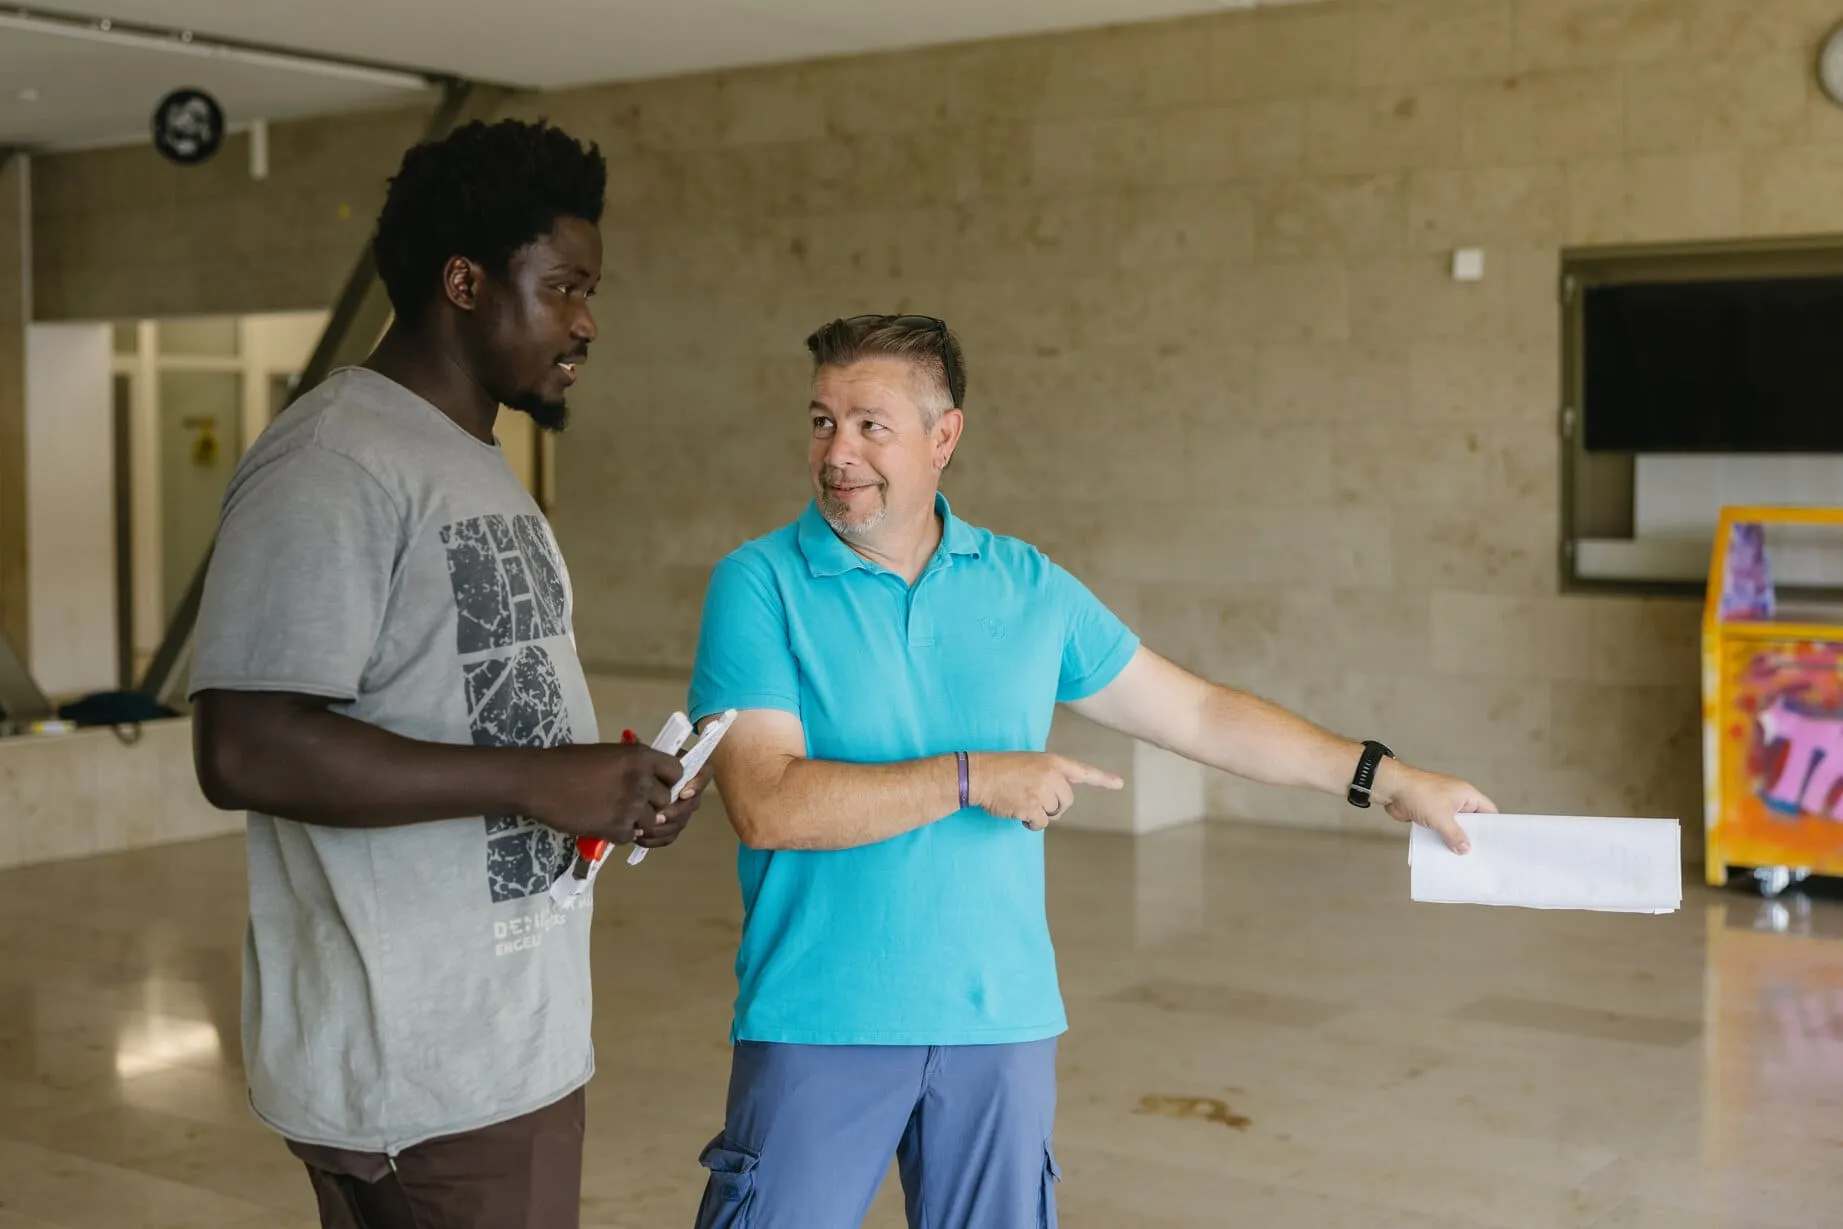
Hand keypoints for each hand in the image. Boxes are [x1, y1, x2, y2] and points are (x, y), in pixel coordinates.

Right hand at [523, 743, 703, 845]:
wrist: (538, 781)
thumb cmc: (568, 762)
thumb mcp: (609, 753)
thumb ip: (633, 766)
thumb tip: (652, 779)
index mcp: (640, 757)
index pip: (676, 772)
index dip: (668, 780)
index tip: (656, 784)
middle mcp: (641, 781)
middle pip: (665, 800)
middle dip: (651, 803)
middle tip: (627, 801)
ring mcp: (630, 807)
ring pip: (651, 821)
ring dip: (635, 820)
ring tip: (610, 811)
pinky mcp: (616, 829)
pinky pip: (630, 835)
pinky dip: (618, 833)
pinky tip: (599, 821)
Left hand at [633, 762, 713, 848]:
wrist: (614, 783)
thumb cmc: (631, 764)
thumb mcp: (643, 756)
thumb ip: (656, 761)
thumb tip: (667, 769)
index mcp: (686, 768)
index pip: (704, 772)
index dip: (698, 785)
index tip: (683, 793)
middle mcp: (687, 790)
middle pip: (693, 803)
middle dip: (676, 812)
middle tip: (657, 816)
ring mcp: (679, 810)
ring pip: (680, 823)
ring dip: (663, 828)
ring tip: (643, 827)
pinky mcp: (668, 827)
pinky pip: (668, 837)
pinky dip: (655, 839)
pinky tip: (640, 837)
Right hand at [968, 752, 1123, 829]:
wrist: (978, 774)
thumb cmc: (1000, 769)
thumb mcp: (1029, 763)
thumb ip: (1048, 775)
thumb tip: (1058, 800)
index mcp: (1052, 761)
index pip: (1083, 771)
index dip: (1102, 779)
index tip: (1119, 784)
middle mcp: (1051, 775)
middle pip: (1067, 801)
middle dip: (1054, 806)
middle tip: (1034, 800)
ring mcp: (1042, 791)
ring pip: (1053, 813)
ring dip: (1039, 813)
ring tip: (1020, 800)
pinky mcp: (1032, 807)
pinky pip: (1041, 823)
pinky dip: (1030, 822)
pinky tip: (1017, 811)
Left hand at [1373, 760, 1495, 853]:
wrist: (1391, 788)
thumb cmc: (1418, 793)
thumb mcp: (1441, 818)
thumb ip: (1455, 835)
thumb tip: (1465, 848)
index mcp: (1466, 794)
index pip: (1488, 811)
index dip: (1493, 826)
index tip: (1495, 843)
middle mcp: (1457, 799)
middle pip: (1472, 821)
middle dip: (1472, 836)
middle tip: (1478, 854)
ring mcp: (1443, 806)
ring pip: (1455, 826)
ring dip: (1455, 838)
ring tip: (1461, 857)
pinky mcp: (1430, 813)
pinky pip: (1440, 827)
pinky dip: (1442, 837)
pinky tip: (1443, 851)